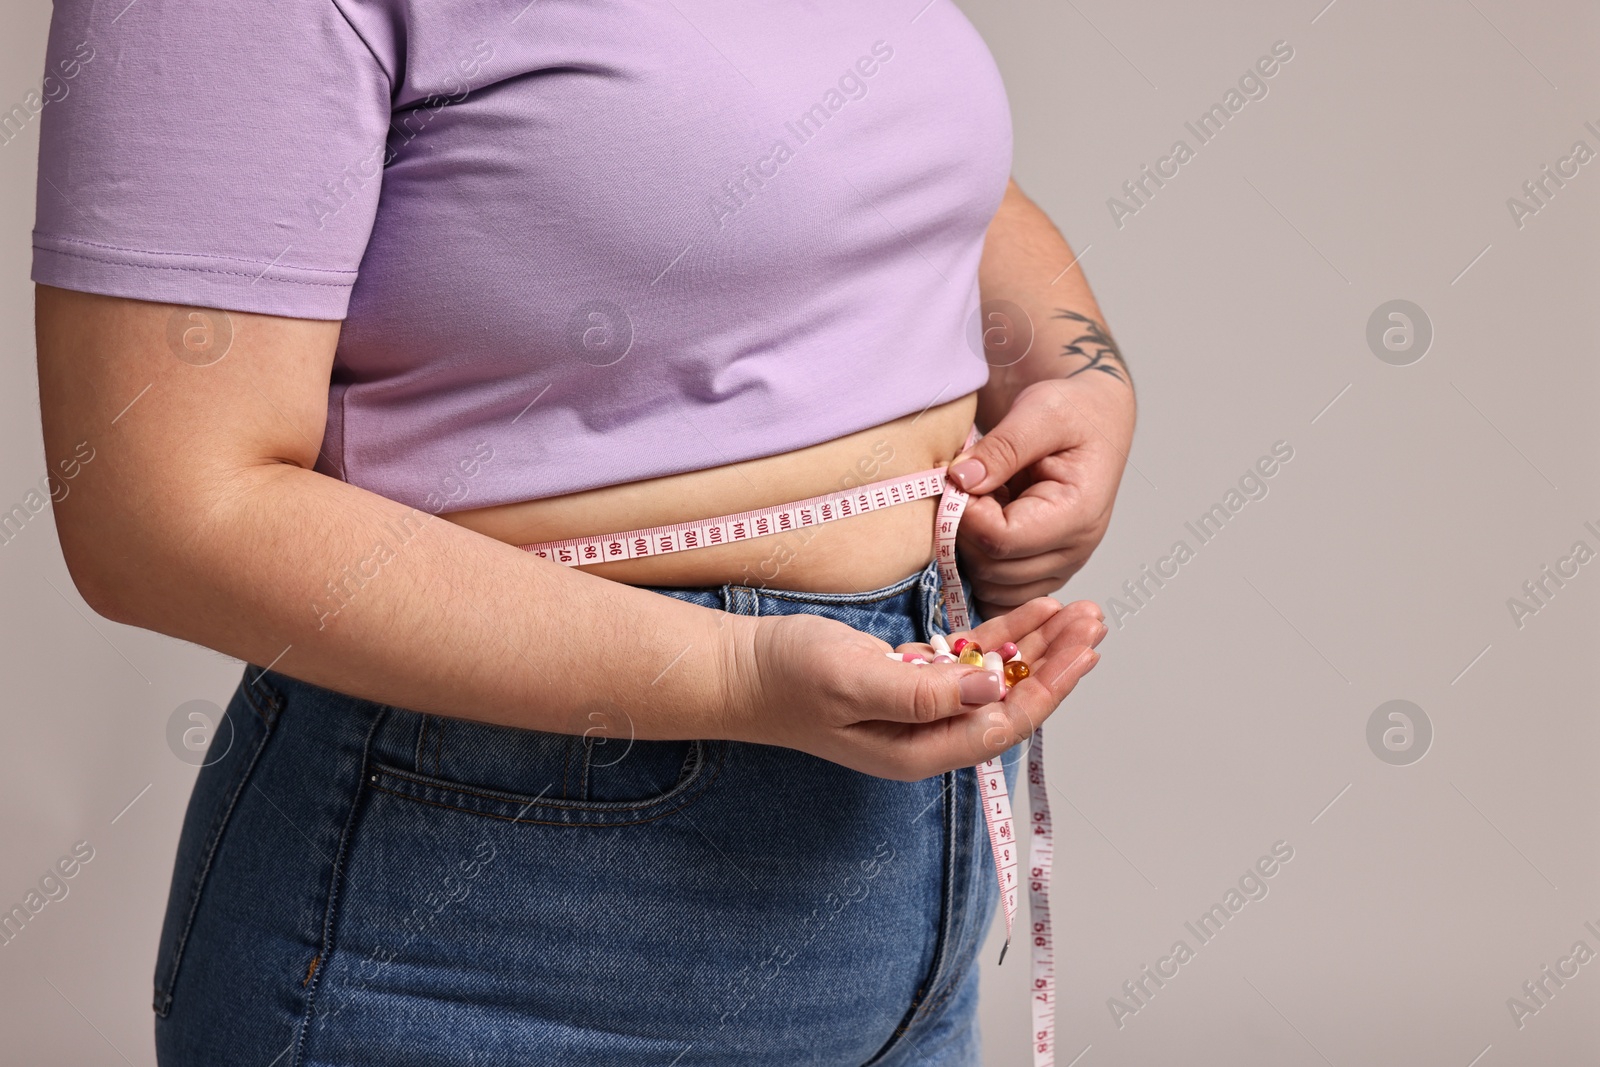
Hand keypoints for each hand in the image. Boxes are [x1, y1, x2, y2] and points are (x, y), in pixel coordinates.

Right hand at [724, 596, 1106, 780]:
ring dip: (1037, 646)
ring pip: (996, 679)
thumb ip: (922, 691)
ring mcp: (919, 708)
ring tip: (1080, 611)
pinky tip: (1034, 612)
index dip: (1049, 686)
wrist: (739, 670)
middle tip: (1096, 620)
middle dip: (1056, 662)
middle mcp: (927, 735)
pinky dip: (1002, 638)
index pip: (1003, 723)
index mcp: (918, 749)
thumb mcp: (854, 679)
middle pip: (1010, 702)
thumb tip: (990, 690)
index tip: (1083, 650)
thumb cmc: (787, 677)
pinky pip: (968, 662)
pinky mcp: (908, 679)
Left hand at [948, 374, 1134, 618]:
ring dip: (970, 551)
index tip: (959, 481)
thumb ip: (1003, 446)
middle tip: (967, 490)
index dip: (966, 515)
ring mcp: (1060, 566)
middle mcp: (1074, 551)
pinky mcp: (1044, 571)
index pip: (1001, 540)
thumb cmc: (1073, 412)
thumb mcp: (1040, 411)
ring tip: (982, 506)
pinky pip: (999, 595)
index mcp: (1078, 513)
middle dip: (963, 532)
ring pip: (990, 589)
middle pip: (991, 570)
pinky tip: (981, 529)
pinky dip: (979, 569)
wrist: (1092, 420)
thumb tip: (961, 479)